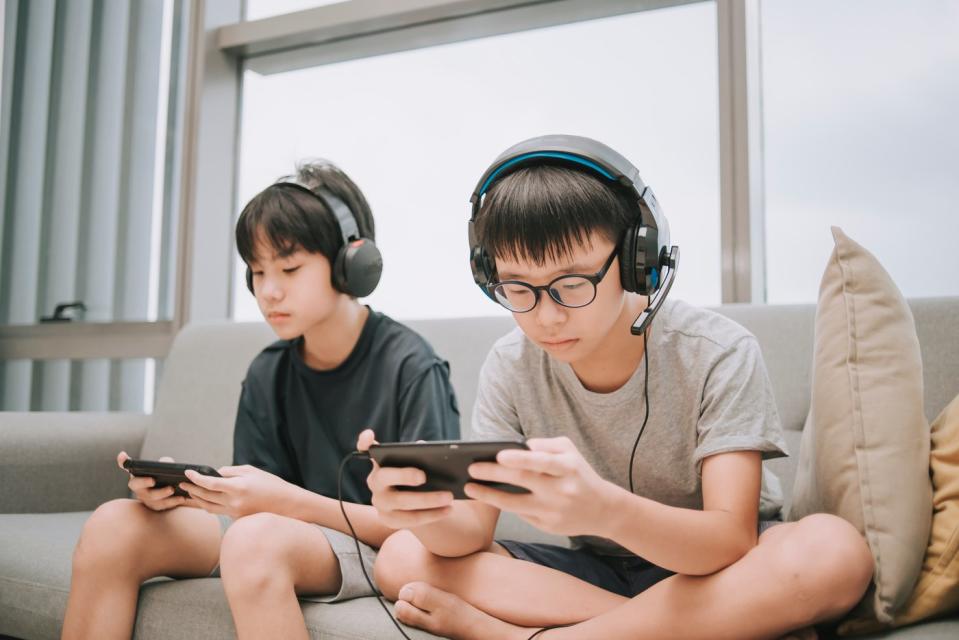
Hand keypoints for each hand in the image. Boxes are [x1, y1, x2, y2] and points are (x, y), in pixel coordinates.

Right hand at [117, 451, 184, 511]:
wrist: (176, 491)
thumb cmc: (167, 475)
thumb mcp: (166, 467)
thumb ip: (165, 463)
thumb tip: (166, 463)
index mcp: (138, 474)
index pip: (126, 466)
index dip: (123, 461)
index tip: (123, 455)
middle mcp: (138, 487)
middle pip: (136, 485)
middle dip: (143, 482)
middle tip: (153, 480)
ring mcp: (146, 498)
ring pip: (150, 498)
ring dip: (161, 494)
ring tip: (172, 489)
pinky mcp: (156, 506)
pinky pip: (162, 506)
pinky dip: (172, 502)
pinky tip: (181, 497)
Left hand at [179, 464, 295, 518]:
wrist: (287, 504)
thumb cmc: (271, 484)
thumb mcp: (252, 471)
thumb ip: (231, 471)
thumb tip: (215, 473)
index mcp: (238, 487)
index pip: (210, 482)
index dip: (196, 478)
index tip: (187, 473)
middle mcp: (234, 502)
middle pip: (205, 496)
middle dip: (192, 488)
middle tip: (182, 483)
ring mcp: (234, 512)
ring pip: (208, 507)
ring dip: (197, 499)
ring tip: (189, 492)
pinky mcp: (236, 519)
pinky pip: (217, 511)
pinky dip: (208, 505)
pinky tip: (204, 499)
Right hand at [358, 429, 453, 528]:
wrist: (413, 505)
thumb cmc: (415, 476)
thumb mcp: (415, 464)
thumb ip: (418, 454)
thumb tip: (423, 446)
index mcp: (380, 462)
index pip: (366, 449)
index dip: (364, 442)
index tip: (370, 436)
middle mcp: (375, 481)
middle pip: (385, 477)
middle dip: (405, 476)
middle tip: (424, 476)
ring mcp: (380, 503)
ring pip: (402, 502)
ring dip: (428, 500)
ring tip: (449, 497)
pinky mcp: (389, 520)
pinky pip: (411, 519)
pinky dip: (432, 515)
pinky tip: (448, 510)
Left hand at [464, 436, 618, 536]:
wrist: (603, 509)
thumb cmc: (578, 473)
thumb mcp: (569, 451)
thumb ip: (544, 445)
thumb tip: (516, 447)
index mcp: (568, 467)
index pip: (542, 462)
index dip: (520, 458)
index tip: (498, 455)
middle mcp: (561, 490)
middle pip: (523, 481)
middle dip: (494, 475)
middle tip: (471, 468)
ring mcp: (553, 510)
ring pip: (515, 504)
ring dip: (488, 495)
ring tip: (469, 488)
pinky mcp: (548, 526)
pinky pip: (520, 514)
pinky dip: (501, 505)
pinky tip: (486, 497)